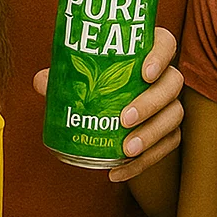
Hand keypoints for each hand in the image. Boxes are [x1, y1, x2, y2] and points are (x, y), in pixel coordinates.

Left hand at [33, 26, 183, 184]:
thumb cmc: (96, 87)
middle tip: (126, 119)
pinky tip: (119, 172)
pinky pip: (165, 148)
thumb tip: (43, 81)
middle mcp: (164, 79)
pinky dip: (143, 163)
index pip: (165, 45)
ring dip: (151, 134)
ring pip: (174, 117)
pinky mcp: (170, 134)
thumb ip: (63, 77)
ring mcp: (170, 106)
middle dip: (151, 103)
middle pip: (172, 84)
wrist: (108, 118)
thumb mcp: (78, 80)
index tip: (144, 73)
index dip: (160, 56)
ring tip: (126, 149)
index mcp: (147, 55)